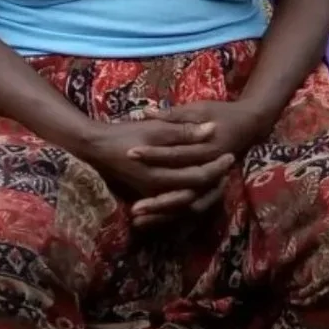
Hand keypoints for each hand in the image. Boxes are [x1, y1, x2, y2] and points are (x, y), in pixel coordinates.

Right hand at [72, 114, 233, 222]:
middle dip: (215, 179)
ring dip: (207, 189)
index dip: (217, 167)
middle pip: (197, 192)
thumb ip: (184, 132)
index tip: (231, 155)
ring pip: (189, 200)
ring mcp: (154, 195)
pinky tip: (204, 181)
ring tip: (221, 173)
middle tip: (230, 164)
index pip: (199, 176)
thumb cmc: (125, 135)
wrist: (97, 148)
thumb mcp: (155, 129)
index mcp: (161, 175)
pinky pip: (177, 200)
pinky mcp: (150, 194)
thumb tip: (212, 129)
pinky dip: (193, 192)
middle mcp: (159, 191)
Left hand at [128, 99, 274, 223]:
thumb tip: (147, 112)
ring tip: (136, 219)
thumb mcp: (199, 109)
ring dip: (163, 215)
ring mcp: (212, 184)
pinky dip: (169, 217)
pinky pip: (188, 210)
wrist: (248, 124)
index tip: (130, 155)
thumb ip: (174, 116)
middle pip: (185, 193)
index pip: (177, 155)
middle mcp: (213, 171)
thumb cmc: (222, 113)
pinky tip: (145, 223)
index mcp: (210, 149)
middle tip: (134, 209)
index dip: (153, 155)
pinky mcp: (209, 191)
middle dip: (158, 203)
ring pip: (187, 207)